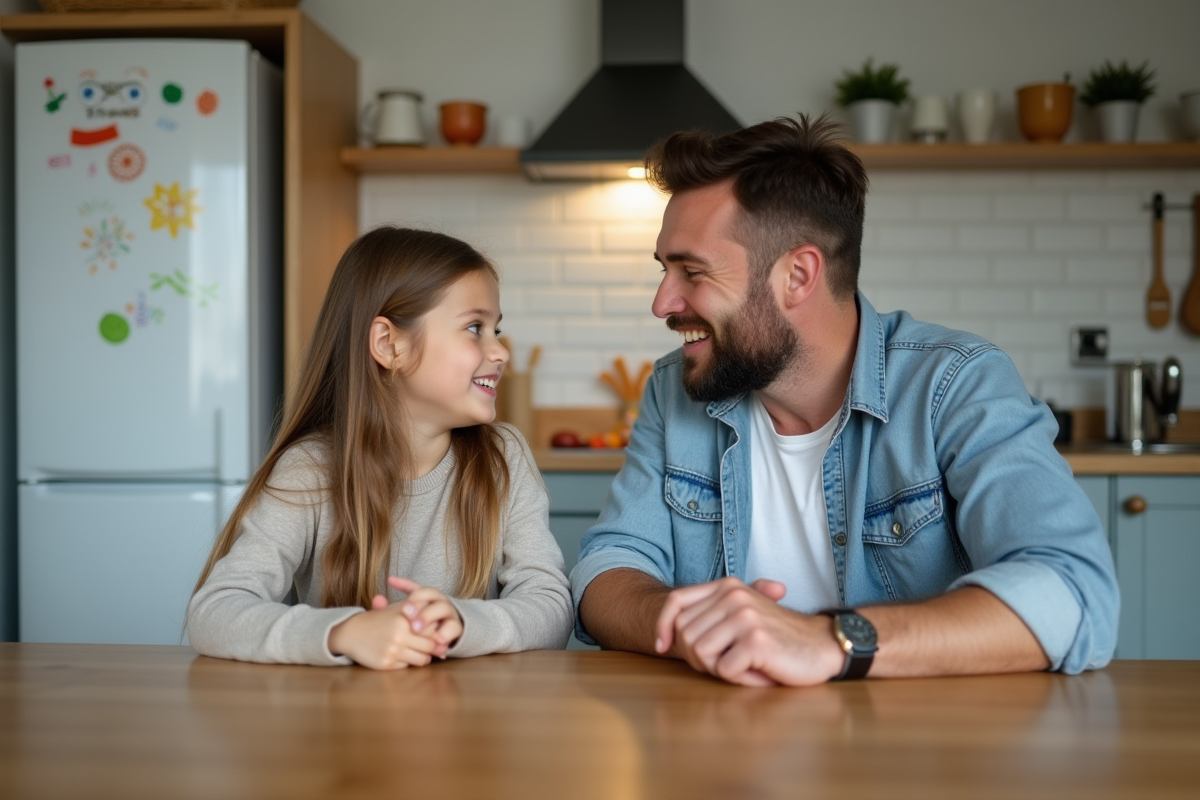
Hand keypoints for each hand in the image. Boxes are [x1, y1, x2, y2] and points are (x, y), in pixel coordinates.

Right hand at [326, 578, 461, 669]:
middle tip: (428, 646)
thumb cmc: (378, 620)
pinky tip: (401, 656)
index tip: (432, 634)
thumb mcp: (397, 610)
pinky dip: (407, 663)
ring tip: (416, 652)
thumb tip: (441, 629)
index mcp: (405, 618)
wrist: (351, 632)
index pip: (433, 628)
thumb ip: (419, 613)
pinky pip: (407, 667)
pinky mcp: (386, 664)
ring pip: (422, 659)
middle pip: (430, 646)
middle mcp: (400, 634)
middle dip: (432, 648)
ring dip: (422, 657)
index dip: (435, 632)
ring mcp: (393, 650)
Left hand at [385, 576, 463, 650]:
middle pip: (432, 595)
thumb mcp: (406, 615)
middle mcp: (438, 599)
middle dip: (419, 606)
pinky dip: (445, 633)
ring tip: (417, 630)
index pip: (419, 589)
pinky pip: (454, 627)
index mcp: (425, 594)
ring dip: (430, 617)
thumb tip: (376, 599)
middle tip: (409, 621)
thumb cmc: (418, 621)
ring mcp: (449, 611)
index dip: (412, 597)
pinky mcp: (456, 625)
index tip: (403, 608)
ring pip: (443, 608)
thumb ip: (390, 608)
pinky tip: (436, 641)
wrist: (444, 628)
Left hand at [654, 577, 844, 686]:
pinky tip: (760, 672)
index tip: (663, 647)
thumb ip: (711, 613)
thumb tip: (668, 630)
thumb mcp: (744, 613)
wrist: (823, 645)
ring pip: (701, 654)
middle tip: (727, 664)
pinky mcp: (755, 640)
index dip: (663, 626)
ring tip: (746, 666)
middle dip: (698, 658)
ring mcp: (744, 616)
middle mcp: (733, 596)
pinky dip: (739, 678)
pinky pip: (724, 670)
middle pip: (685, 635)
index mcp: (727, 586)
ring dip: (720, 670)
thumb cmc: (779, 636)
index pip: (676, 601)